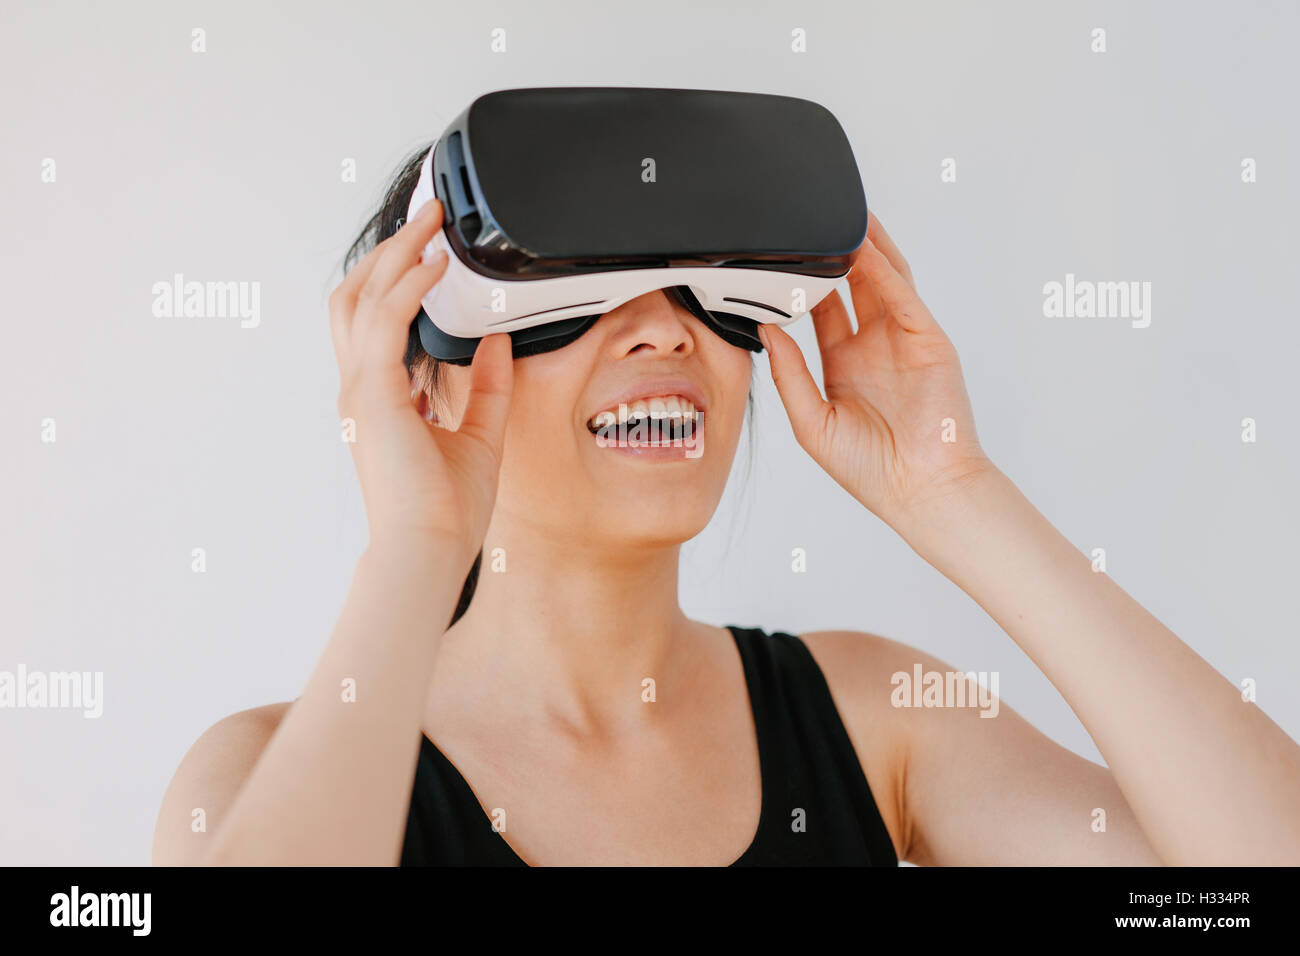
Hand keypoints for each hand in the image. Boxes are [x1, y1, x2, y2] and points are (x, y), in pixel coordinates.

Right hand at [329, 199, 512, 566]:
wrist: (429, 550)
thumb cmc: (446, 512)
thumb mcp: (479, 435)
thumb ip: (487, 387)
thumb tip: (499, 343)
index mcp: (377, 400)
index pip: (371, 321)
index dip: (394, 278)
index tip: (427, 250)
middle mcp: (361, 389)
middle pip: (355, 295)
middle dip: (389, 250)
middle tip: (427, 217)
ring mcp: (361, 390)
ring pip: (362, 296)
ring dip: (398, 253)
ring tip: (432, 224)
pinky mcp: (373, 395)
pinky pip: (385, 320)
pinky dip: (409, 285)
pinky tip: (438, 265)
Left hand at [759, 212, 995, 535]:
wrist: (919, 491)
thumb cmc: (871, 469)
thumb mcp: (812, 421)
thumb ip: (789, 374)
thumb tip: (766, 331)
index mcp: (845, 365)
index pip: (823, 311)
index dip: (803, 284)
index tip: (778, 260)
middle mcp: (875, 347)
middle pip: (854, 284)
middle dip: (836, 253)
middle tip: (810, 222)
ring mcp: (904, 341)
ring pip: (884, 279)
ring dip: (865, 248)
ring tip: (843, 216)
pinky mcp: (928, 341)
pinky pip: (904, 297)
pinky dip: (885, 271)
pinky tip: (865, 250)